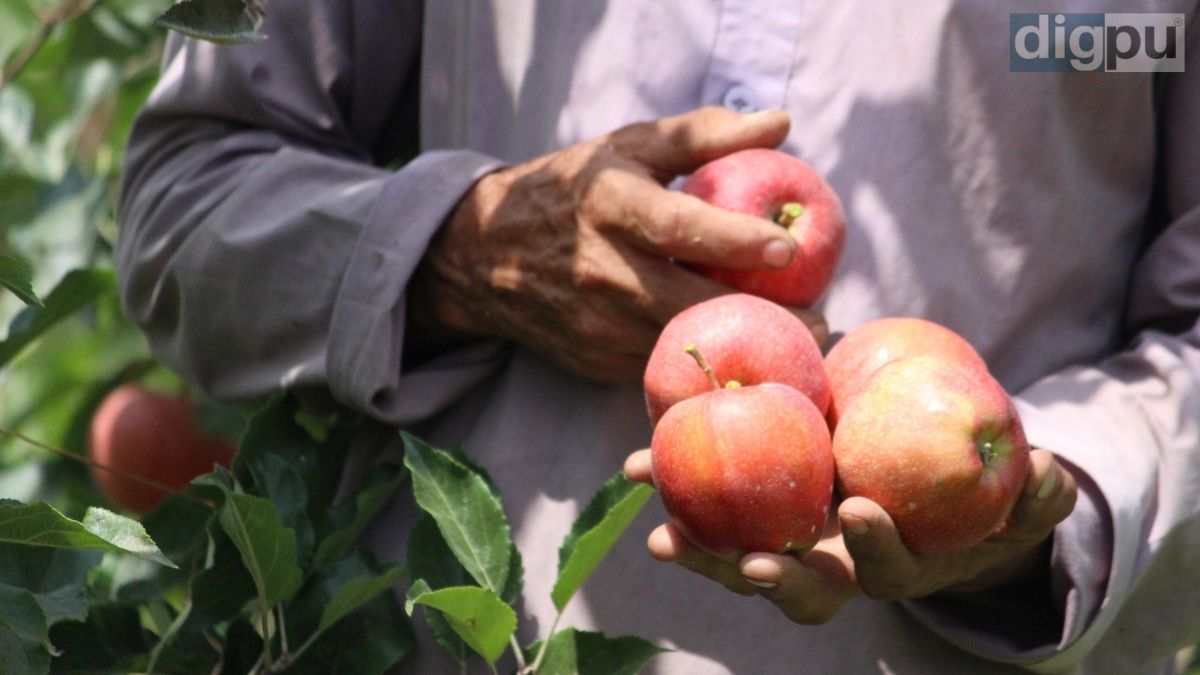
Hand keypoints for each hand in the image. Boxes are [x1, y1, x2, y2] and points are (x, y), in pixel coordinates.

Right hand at [410, 107, 826, 381]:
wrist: (485, 256)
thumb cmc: (572, 191)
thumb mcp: (627, 148)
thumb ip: (703, 136)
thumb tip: (781, 125)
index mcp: (610, 206)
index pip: (678, 226)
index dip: (736, 239)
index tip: (791, 247)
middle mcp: (602, 269)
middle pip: (691, 303)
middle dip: (763, 319)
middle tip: (822, 322)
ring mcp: (597, 323)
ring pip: (682, 345)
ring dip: (739, 346)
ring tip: (791, 339)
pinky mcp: (597, 359)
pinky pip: (661, 364)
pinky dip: (702, 361)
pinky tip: (737, 352)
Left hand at [624, 447, 1076, 623]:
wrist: (916, 487)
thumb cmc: (966, 491)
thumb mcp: (1011, 495)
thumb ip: (1033, 489)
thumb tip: (1047, 467)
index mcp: (893, 559)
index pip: (884, 568)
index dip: (877, 547)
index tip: (863, 510)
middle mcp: (837, 566)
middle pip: (801, 590)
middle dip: (773, 580)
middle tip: (745, 561)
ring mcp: (791, 546)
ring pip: (742, 563)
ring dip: (703, 550)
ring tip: (665, 528)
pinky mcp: (753, 515)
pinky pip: (711, 515)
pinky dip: (678, 498)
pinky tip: (637, 471)